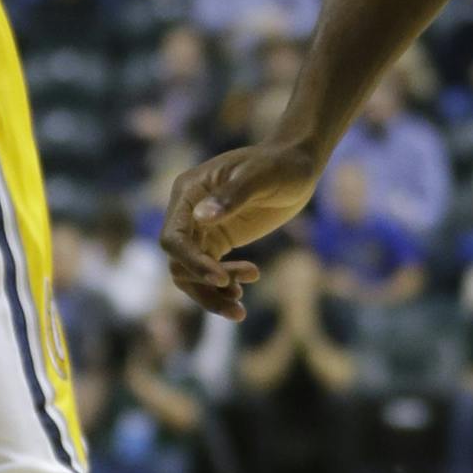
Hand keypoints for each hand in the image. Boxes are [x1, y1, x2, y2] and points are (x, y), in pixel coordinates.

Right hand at [161, 141, 322, 319]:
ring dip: (212, 294)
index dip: (192, 263)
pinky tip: (247, 285)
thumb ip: (232, 195)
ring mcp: (202, 227)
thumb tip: (201, 217)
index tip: (222, 280)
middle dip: (203, 287)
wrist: (298, 165)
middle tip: (237, 300)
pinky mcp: (218, 239)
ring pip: (192, 273)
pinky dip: (224, 285)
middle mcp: (188, 211)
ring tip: (240, 308)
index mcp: (189, 192)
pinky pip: (210, 271)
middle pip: (179, 262)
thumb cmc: (281, 164)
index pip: (174, 238)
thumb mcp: (261, 176)